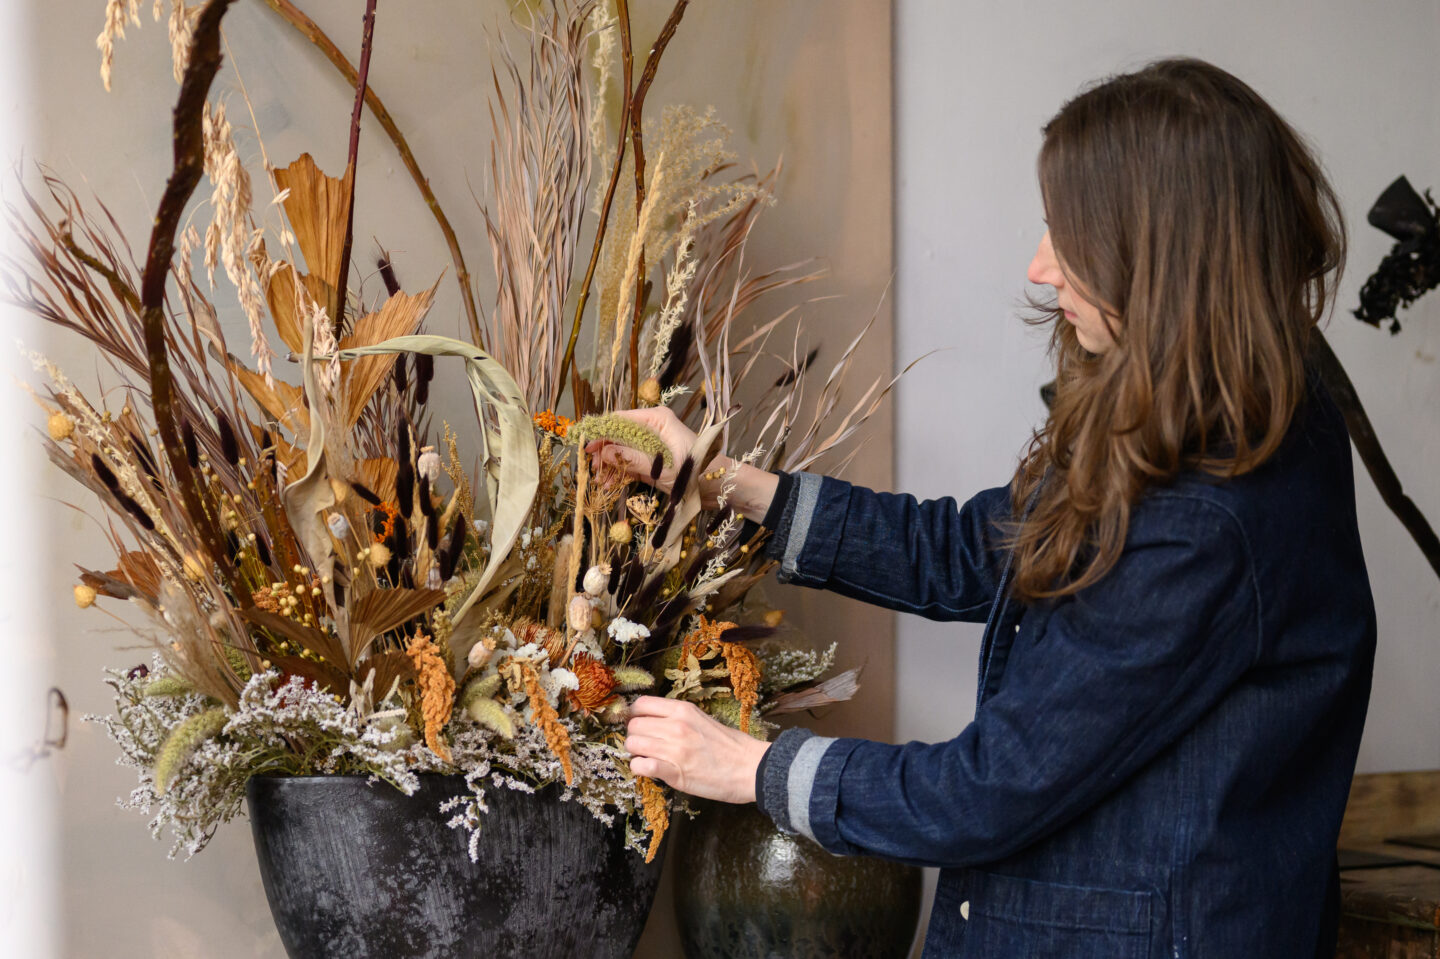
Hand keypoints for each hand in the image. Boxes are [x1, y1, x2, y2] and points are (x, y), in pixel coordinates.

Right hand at [585, 406, 700, 497]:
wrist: (715, 486)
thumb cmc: (695, 470)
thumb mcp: (662, 466)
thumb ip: (633, 459)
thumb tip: (605, 453)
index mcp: (656, 419)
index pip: (621, 420)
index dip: (601, 432)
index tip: (586, 446)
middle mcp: (651, 428)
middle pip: (618, 435)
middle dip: (603, 451)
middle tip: (592, 468)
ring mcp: (650, 444)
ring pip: (621, 450)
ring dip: (609, 464)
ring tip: (599, 480)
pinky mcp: (650, 459)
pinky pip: (629, 461)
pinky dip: (619, 472)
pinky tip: (609, 483)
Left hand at [624, 695, 770, 803]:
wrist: (750, 768)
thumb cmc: (730, 746)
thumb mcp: (702, 719)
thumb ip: (677, 718)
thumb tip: (652, 721)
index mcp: (682, 710)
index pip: (641, 704)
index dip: (635, 715)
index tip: (639, 724)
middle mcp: (675, 726)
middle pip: (633, 725)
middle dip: (634, 735)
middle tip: (645, 745)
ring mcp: (673, 749)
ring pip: (632, 744)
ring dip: (636, 753)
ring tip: (648, 758)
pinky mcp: (674, 773)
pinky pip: (640, 766)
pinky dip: (640, 768)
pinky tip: (650, 770)